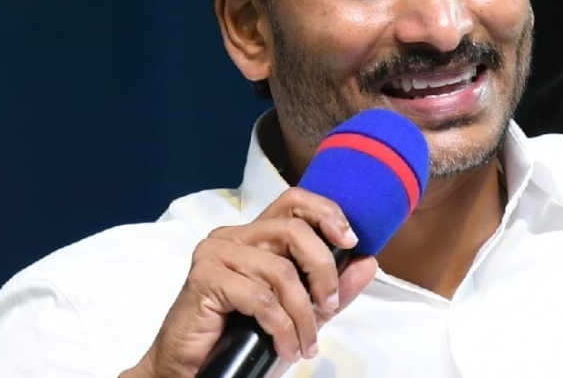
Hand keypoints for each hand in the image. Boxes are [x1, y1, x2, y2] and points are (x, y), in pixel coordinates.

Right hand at [120, 187, 378, 377]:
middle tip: (329, 305)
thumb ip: (332, 289)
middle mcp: (234, 236)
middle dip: (322, 269)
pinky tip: (285, 347)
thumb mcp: (299, 313)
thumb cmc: (240, 338)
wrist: (193, 370)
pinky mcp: (205, 278)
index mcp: (255, 236)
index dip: (327, 213)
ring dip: (302, 314)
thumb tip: (368, 262)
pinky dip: (281, 327)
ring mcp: (216, 254)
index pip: (294, 202)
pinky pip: (259, 297)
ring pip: (280, 270)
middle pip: (293, 229)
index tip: (351, 241)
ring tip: (305, 343)